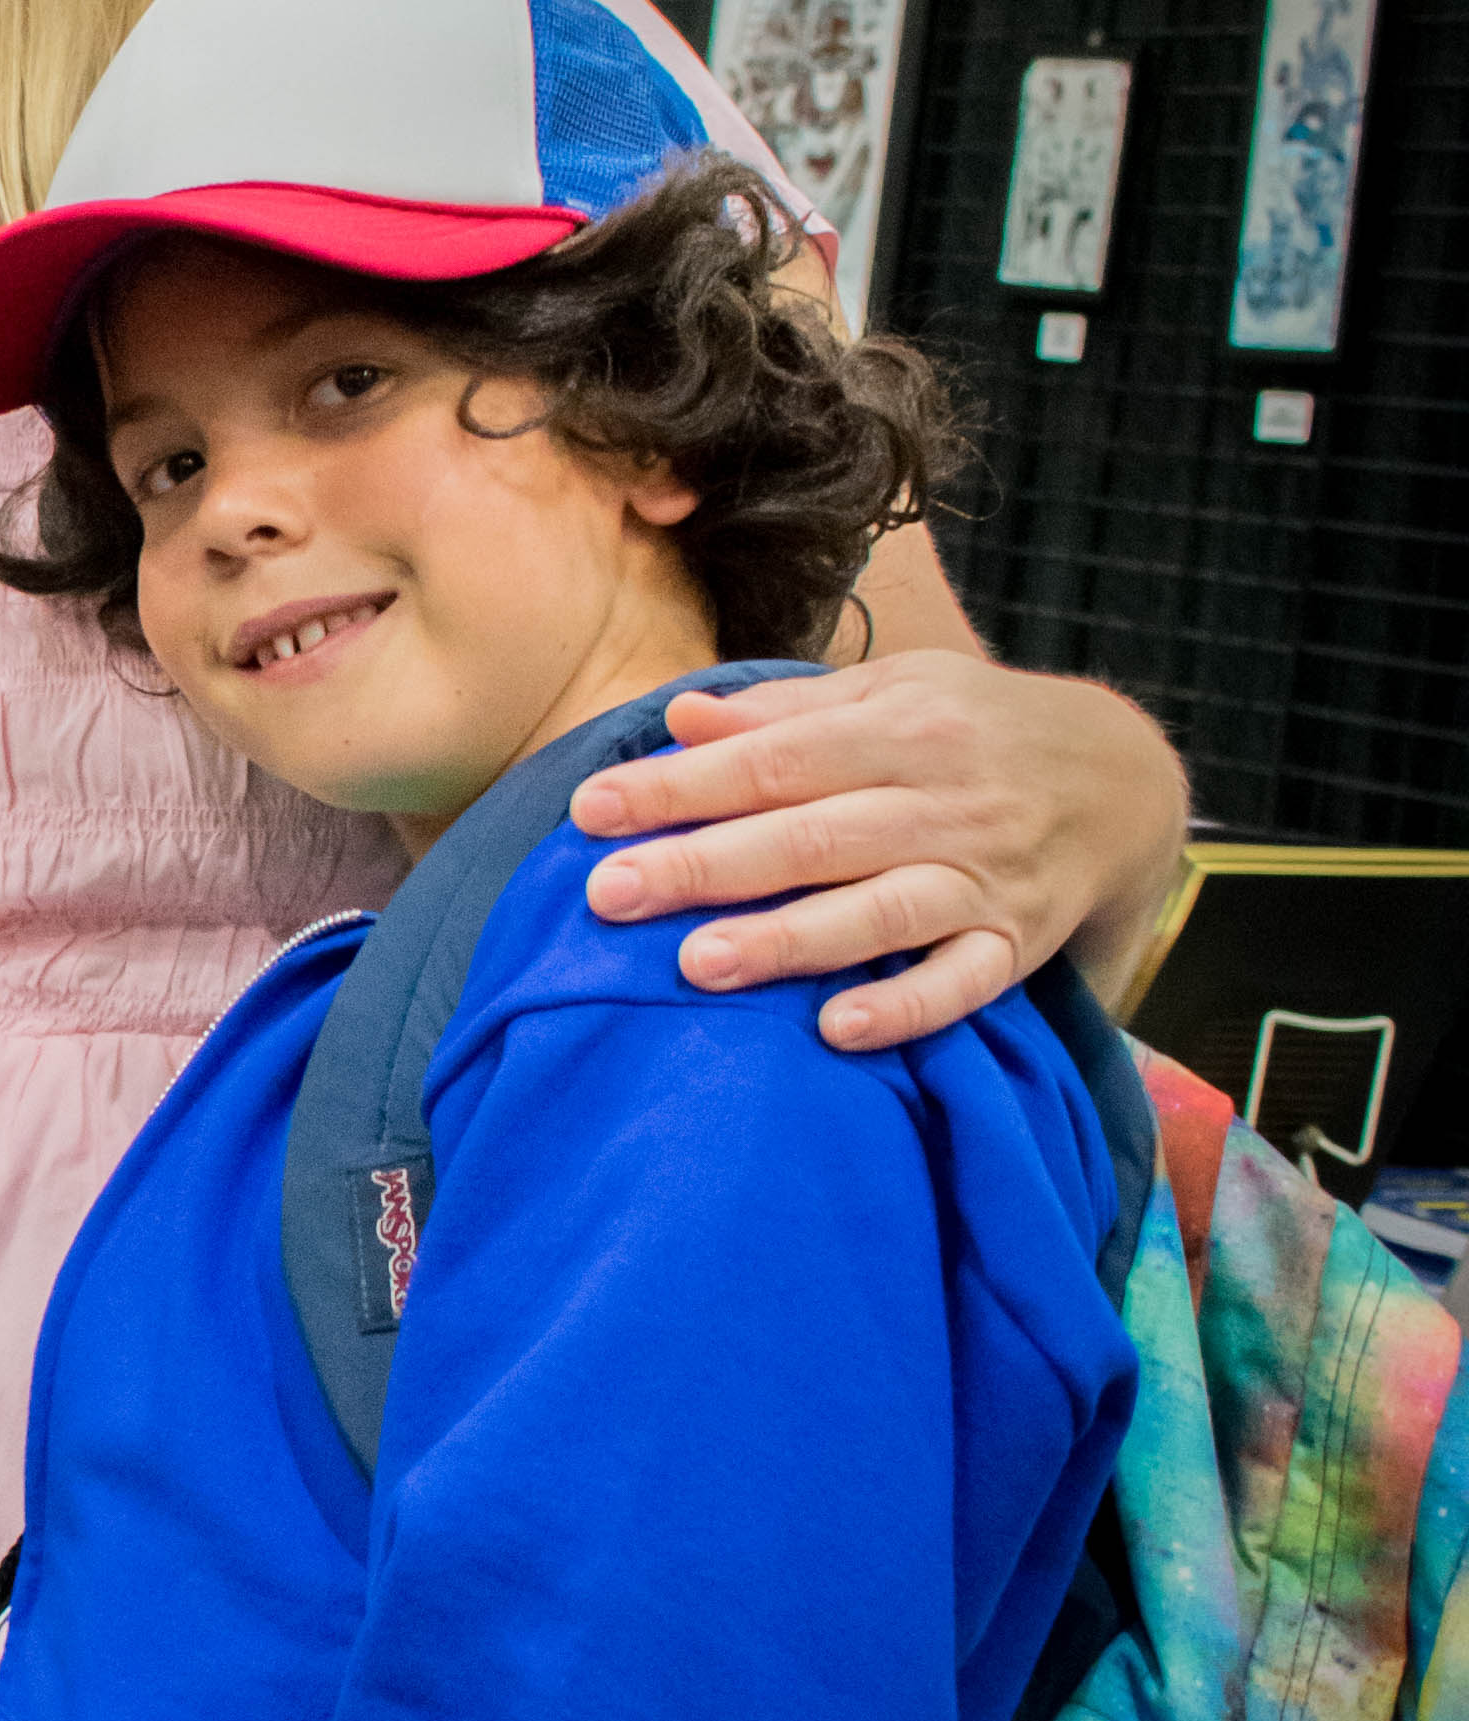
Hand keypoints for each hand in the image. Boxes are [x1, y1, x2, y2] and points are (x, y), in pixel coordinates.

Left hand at [568, 657, 1188, 1052]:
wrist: (1124, 777)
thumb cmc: (971, 727)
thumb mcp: (889, 691)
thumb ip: (784, 712)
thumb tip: (679, 719)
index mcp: (898, 731)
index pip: (772, 759)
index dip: (682, 787)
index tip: (595, 811)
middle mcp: (941, 802)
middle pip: (811, 837)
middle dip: (706, 867)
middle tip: (610, 895)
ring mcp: (983, 877)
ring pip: (880, 911)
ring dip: (790, 940)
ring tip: (697, 965)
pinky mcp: (1019, 943)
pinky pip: (966, 982)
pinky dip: (907, 1006)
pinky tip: (838, 1029)